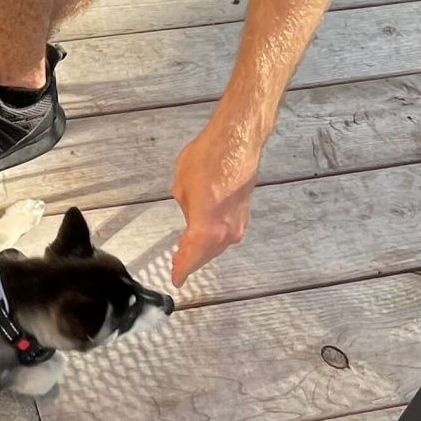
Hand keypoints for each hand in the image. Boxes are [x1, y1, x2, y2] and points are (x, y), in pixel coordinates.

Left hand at [169, 115, 265, 287]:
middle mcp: (225, 232)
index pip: (191, 258)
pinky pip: (226, 233)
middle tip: (179, 266)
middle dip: (192, 261)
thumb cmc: (208, 160)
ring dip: (204, 250)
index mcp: (206, 230)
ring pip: (217, 245)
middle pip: (205, 255)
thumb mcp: (181, 188)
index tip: (176, 279)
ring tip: (190, 252)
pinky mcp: (244, 212)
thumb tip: (192, 215)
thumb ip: (186, 210)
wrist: (236, 141)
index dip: (182, 270)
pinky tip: (208, 235)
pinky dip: (215, 238)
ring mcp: (237, 223)